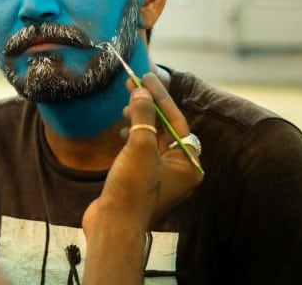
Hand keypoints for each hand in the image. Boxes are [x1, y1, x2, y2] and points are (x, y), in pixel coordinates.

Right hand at [83, 72, 203, 235]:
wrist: (113, 225)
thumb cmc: (132, 188)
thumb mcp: (139, 146)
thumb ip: (143, 115)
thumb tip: (141, 92)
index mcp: (189, 164)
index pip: (177, 120)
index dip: (161, 96)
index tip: (145, 77)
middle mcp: (179, 170)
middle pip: (166, 128)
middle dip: (149, 107)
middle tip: (132, 86)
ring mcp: (160, 177)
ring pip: (153, 138)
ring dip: (140, 120)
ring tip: (126, 108)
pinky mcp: (142, 180)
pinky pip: (141, 150)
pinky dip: (133, 136)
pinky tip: (121, 131)